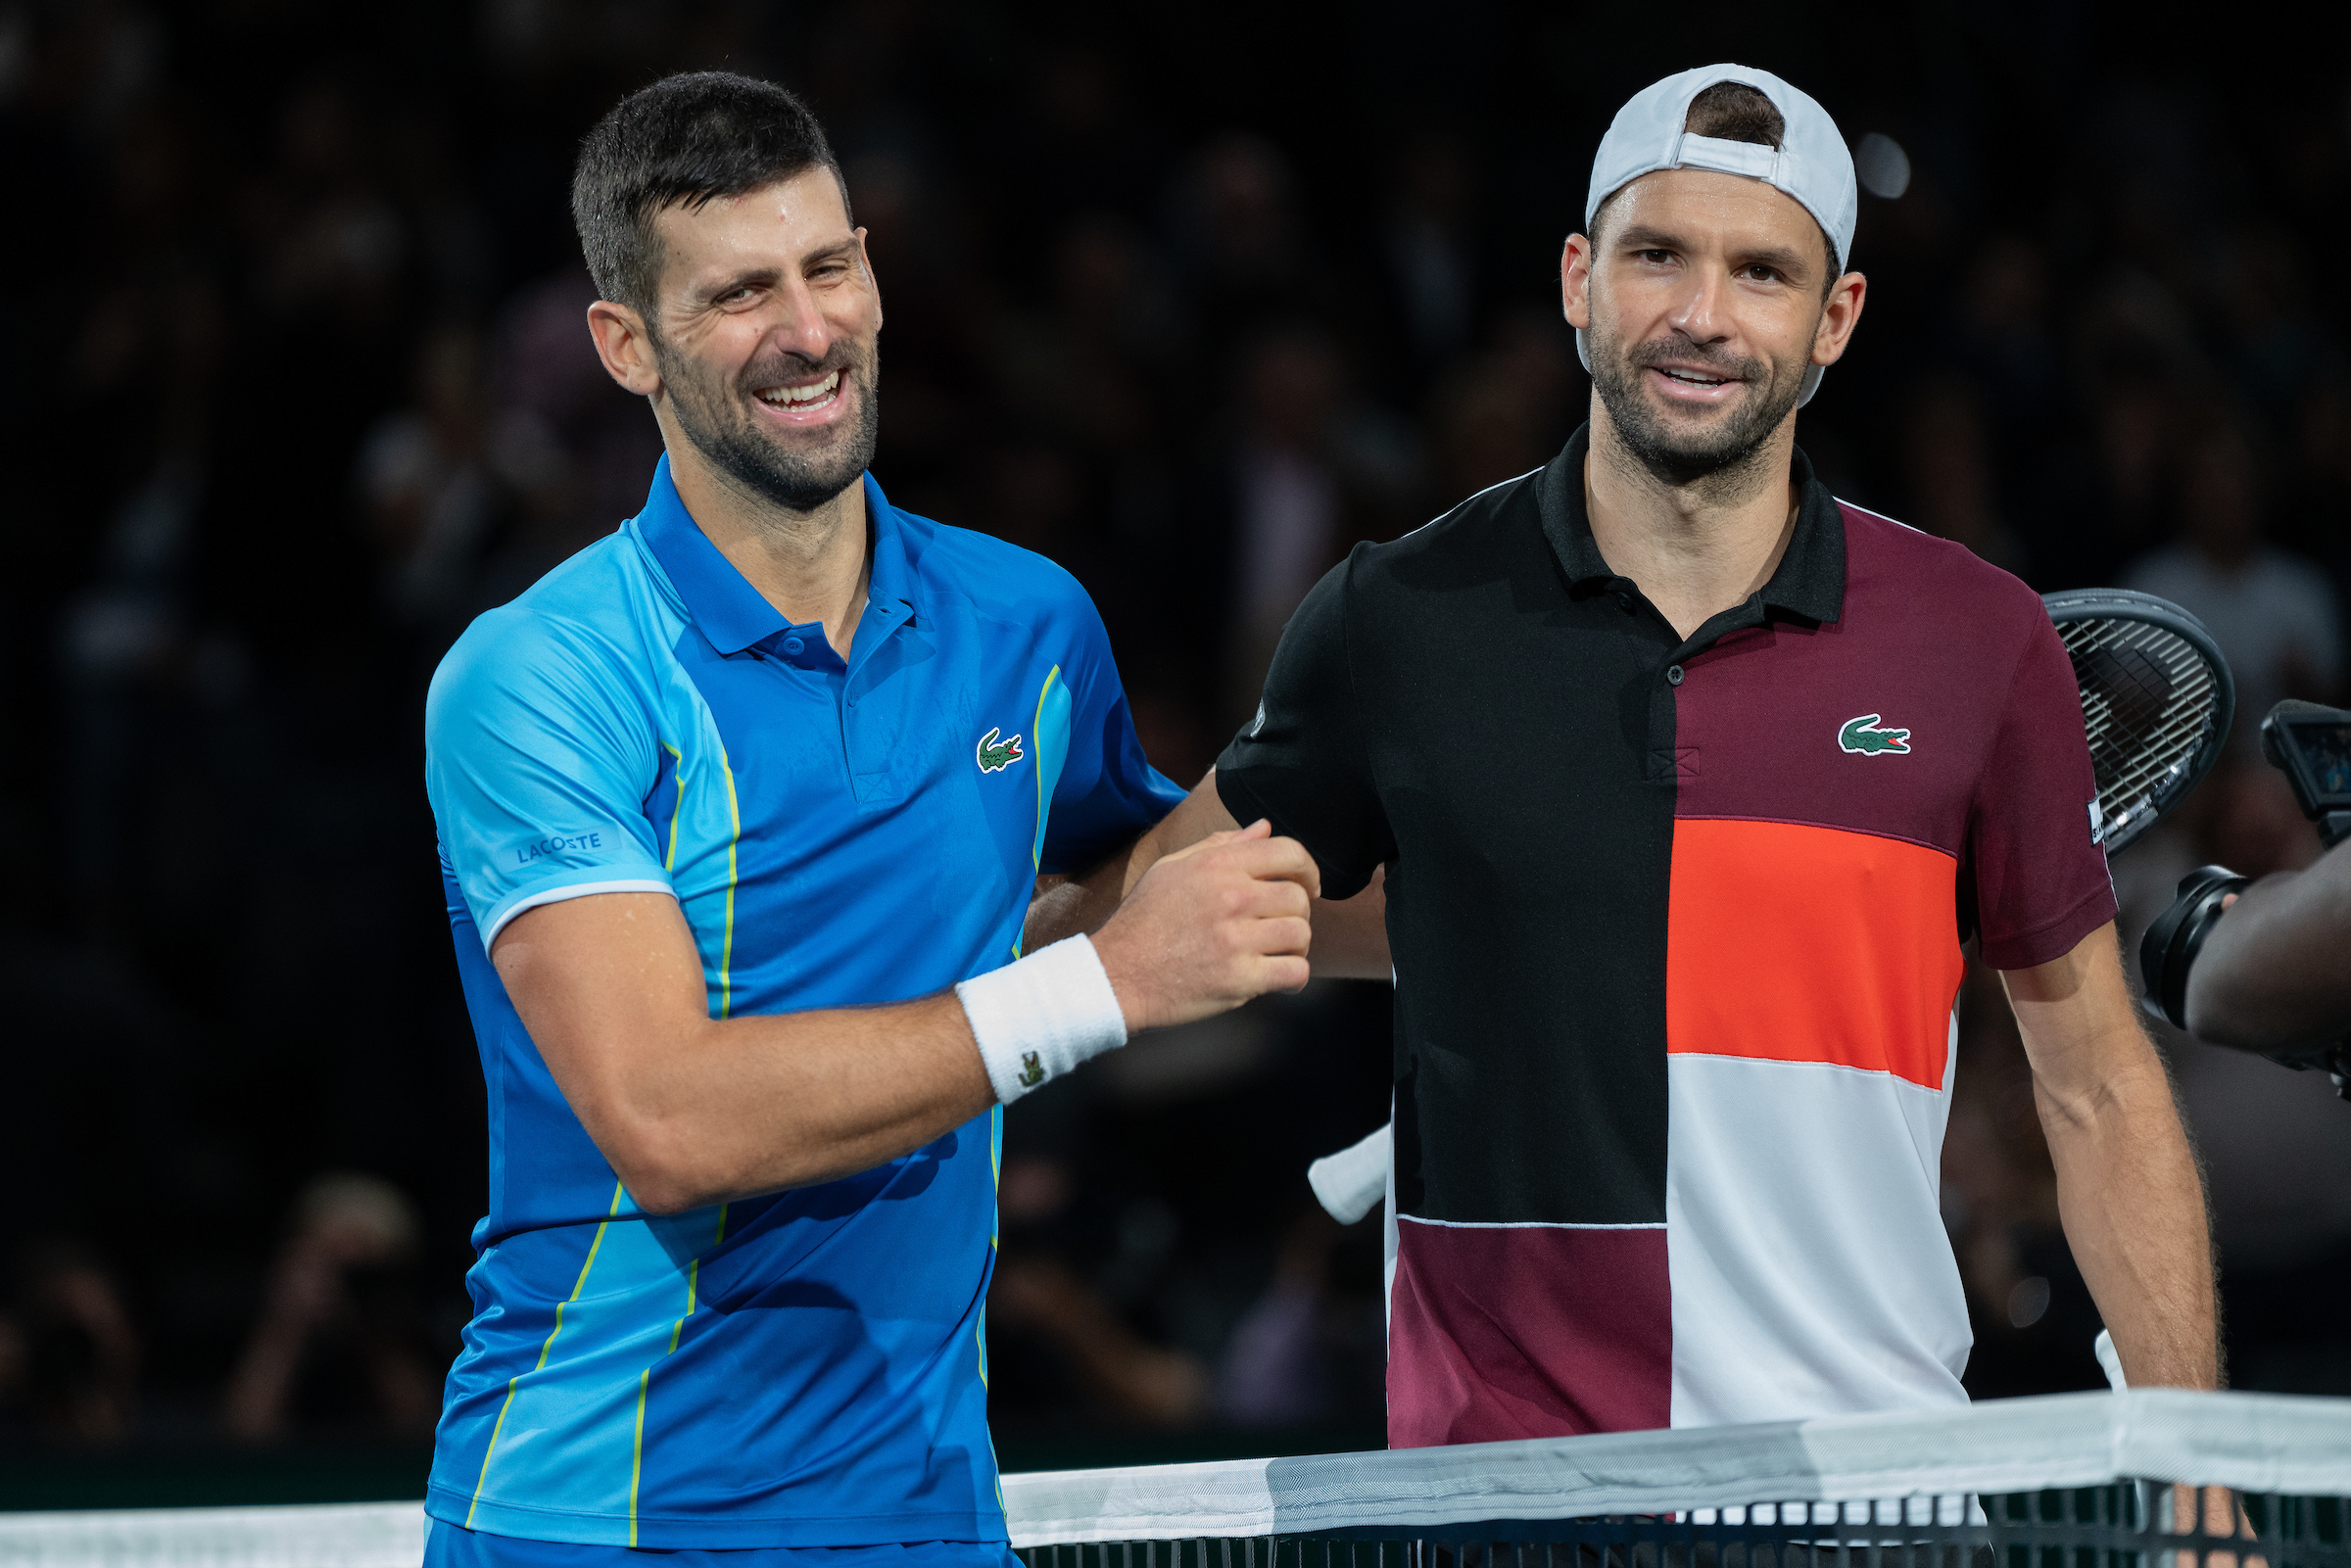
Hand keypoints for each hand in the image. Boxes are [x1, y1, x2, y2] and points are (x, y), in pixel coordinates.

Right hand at [1092, 819, 1317, 1031]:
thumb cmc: (1144, 921)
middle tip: (1280, 926)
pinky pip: (1295, 972)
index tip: (1307, 886)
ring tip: (1278, 953)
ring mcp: (1237, 939)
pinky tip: (1280, 978)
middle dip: (1297, 914)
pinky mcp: (1240, 979)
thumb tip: (1264, 828)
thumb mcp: (1172, 869)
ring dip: (1296, 946)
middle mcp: (1231, 897)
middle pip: (1299, 898)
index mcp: (1217, 865)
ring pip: (1301, 935)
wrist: (1117, 975)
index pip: (1289, 852)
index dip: (1307, 869)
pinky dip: (1295, 978)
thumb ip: (1221, 846)